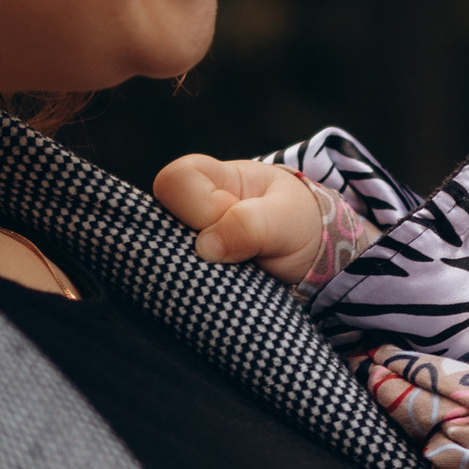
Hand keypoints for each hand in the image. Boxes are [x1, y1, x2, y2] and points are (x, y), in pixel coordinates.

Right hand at [154, 152, 330, 279]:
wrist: (312, 257)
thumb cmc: (297, 222)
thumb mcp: (286, 218)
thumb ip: (249, 224)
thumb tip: (204, 248)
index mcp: (210, 176)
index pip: (174, 183)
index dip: (202, 207)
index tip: (236, 218)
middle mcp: (188, 208)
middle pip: (155, 222)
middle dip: (194, 246)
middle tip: (235, 254)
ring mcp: (185, 241)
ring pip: (161, 258)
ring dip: (197, 273)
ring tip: (235, 272)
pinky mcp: (189, 273)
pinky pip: (174, 283)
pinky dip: (197, 292)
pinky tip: (223, 289)